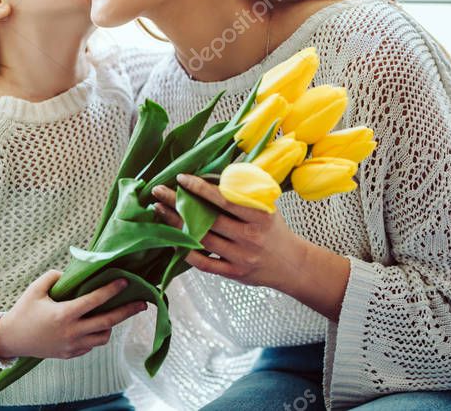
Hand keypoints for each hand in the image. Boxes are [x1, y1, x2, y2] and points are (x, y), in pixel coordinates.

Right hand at [0, 269, 147, 359]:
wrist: (12, 339)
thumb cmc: (24, 311)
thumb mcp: (36, 289)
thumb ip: (55, 276)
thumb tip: (73, 274)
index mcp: (64, 314)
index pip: (94, 300)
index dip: (111, 290)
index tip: (125, 281)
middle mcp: (71, 332)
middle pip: (108, 322)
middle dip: (127, 311)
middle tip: (143, 303)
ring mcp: (72, 346)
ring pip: (103, 337)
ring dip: (110, 325)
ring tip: (112, 313)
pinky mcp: (70, 354)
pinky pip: (91, 345)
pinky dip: (97, 335)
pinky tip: (96, 324)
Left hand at [150, 173, 308, 290]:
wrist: (292, 265)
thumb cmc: (275, 230)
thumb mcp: (266, 206)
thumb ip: (243, 193)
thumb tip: (212, 175)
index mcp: (259, 216)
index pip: (224, 200)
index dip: (200, 188)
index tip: (181, 178)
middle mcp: (250, 237)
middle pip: (206, 220)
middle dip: (178, 205)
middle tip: (158, 192)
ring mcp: (241, 258)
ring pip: (201, 240)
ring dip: (176, 225)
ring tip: (160, 211)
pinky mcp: (234, 273)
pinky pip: (205, 264)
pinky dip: (187, 252)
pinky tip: (173, 239)